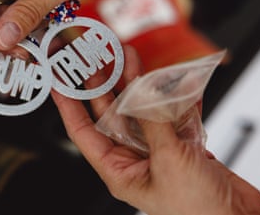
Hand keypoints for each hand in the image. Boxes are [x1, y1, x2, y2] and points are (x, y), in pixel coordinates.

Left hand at [51, 46, 259, 214]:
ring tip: (130, 59)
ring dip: (138, 85)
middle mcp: (134, 158)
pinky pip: (172, 114)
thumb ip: (154, 123)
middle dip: (105, 86)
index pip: (83, 133)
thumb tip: (141, 92)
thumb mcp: (168, 161)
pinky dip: (175, 96)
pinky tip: (175, 80)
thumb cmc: (200, 211)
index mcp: (119, 170)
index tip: (59, 84)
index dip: (69, 107)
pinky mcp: (182, 144)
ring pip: (141, 110)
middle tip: (98, 60)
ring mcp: (158, 150)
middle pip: (112, 115)